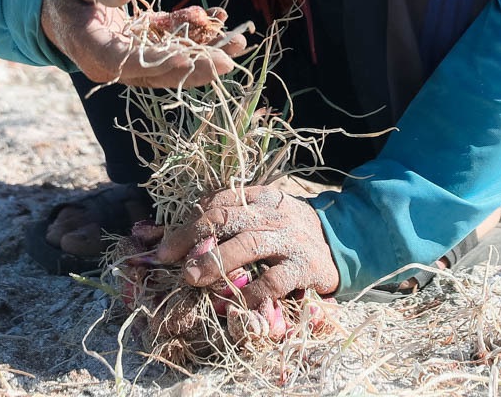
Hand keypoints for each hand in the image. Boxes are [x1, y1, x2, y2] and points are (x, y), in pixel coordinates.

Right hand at [40, 0, 248, 87]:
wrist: (60, 4)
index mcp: (93, 50)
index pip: (128, 62)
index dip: (159, 62)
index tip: (188, 57)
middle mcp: (115, 64)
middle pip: (159, 72)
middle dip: (196, 67)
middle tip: (230, 60)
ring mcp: (132, 60)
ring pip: (173, 63)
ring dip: (206, 54)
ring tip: (238, 42)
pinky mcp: (145, 49)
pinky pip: (174, 45)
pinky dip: (197, 35)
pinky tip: (220, 19)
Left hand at [153, 185, 338, 307]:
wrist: (343, 244)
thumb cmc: (289, 234)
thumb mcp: (259, 220)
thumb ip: (219, 226)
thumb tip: (157, 236)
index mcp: (261, 198)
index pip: (218, 201)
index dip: (186, 222)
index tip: (162, 246)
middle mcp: (274, 214)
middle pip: (226, 217)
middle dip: (192, 237)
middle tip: (169, 260)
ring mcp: (290, 239)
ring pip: (248, 244)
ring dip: (216, 261)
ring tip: (192, 278)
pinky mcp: (305, 267)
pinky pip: (273, 281)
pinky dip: (249, 293)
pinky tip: (228, 303)